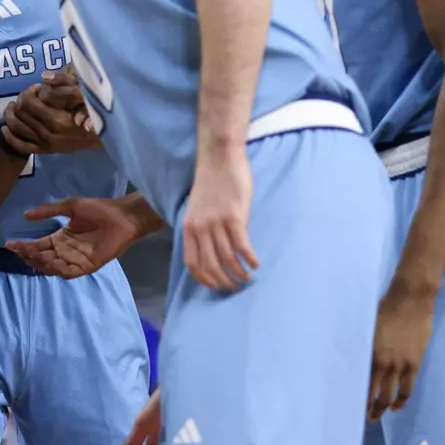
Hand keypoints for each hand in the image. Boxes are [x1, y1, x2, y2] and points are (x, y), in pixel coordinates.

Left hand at [2, 72, 99, 153]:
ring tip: (15, 105)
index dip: (29, 91)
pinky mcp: (44, 151)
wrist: (102, 137)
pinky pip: (20, 146)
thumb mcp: (83, 94)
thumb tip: (44, 77)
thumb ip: (65, 83)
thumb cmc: (94, 112)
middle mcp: (48, 134)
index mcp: (57, 120)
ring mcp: (45, 144)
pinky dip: (10, 136)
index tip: (38, 88)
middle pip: (20, 113)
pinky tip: (6, 128)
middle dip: (21, 100)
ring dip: (11, 114)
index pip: (29, 103)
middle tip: (28, 94)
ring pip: (16, 128)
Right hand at [5, 196, 145, 277]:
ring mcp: (76, 260)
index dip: (24, 246)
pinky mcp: (88, 266)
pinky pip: (69, 272)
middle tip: (20, 250)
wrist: (122, 216)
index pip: (39, 245)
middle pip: (43, 259)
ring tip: (33, 254)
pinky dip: (59, 269)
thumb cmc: (99, 209)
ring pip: (53, 268)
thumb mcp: (70, 207)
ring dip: (42, 263)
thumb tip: (25, 215)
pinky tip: (51, 261)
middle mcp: (66, 251)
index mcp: (61, 238)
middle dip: (30, 256)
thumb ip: (49, 211)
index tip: (10, 244)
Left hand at [181, 149, 257, 291]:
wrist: (219, 156)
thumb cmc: (211, 182)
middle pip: (210, 265)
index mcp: (188, 227)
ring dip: (238, 273)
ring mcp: (216, 222)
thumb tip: (212, 250)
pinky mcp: (234, 216)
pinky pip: (241, 246)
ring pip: (227, 258)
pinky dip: (249, 259)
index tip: (216, 287)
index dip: (205, 279)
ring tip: (247, 279)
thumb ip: (202, 228)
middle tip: (236, 287)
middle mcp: (200, 228)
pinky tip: (255, 264)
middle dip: (224, 281)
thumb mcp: (198, 208)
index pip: (192, 263)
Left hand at [367, 281, 436, 418]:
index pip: (363, 383)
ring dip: (386, 407)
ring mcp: (402, 365)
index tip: (352, 407)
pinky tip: (397, 404)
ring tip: (380, 414)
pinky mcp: (415, 362)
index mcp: (371, 354)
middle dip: (371, 408)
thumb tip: (358, 359)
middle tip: (366, 418)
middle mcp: (386, 363)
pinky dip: (403, 398)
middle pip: (377, 393)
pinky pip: (408, 386)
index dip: (359, 398)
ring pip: (394, 394)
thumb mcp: (368, 328)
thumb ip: (364, 346)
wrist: (411, 300)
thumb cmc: (385, 308)